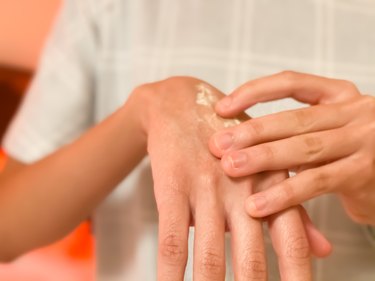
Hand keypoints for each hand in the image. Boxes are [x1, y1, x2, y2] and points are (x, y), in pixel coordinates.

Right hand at [133, 76, 328, 279]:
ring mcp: (206, 189)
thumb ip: (294, 212)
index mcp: (271, 185)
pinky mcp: (173, 187)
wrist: (181, 104)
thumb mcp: (265, 167)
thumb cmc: (228, 140)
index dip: (298, 278)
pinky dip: (170, 272)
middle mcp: (242, 190)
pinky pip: (172, 240)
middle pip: (252, 258)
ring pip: (211, 256)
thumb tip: (324, 252)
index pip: (293, 244)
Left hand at [210, 71, 374, 224]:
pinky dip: (283, 194)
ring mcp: (362, 141)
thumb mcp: (327, 131)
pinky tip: (257, 204)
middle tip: (218, 145)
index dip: (254, 92)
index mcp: (339, 95)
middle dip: (252, 132)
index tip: (222, 108)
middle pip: (293, 119)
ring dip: (262, 159)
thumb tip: (237, 138)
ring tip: (231, 168)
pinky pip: (315, 182)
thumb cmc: (349, 155)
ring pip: (303, 148)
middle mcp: (354, 112)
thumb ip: (295, 131)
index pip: (291, 82)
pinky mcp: (363, 174)